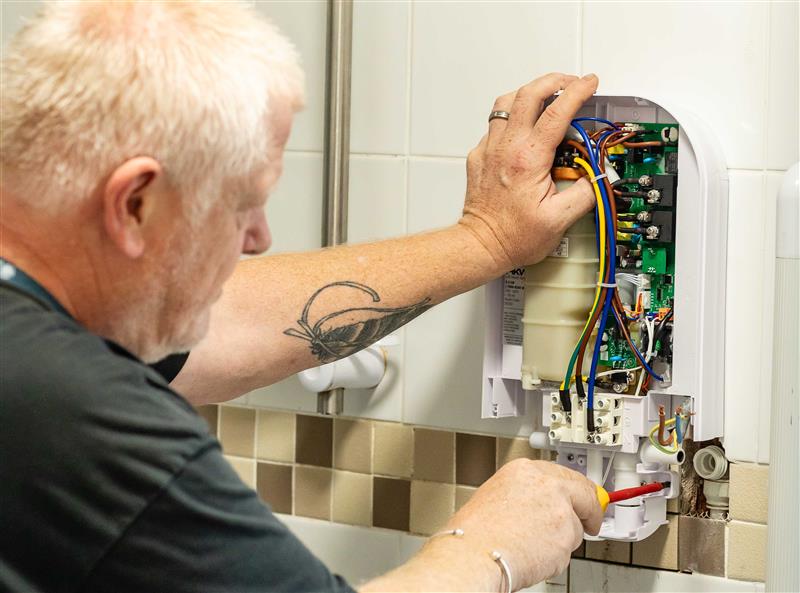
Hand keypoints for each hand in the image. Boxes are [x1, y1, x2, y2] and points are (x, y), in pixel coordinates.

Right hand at [436, 459, 602, 587]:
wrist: (472, 554)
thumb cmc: (475, 533)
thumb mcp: (497, 495)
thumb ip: (526, 495)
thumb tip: (545, 505)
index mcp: (524, 470)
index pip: (563, 474)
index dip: (575, 490)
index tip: (582, 496)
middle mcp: (545, 483)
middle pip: (584, 492)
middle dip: (590, 509)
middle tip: (591, 522)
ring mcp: (558, 507)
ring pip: (575, 524)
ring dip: (564, 538)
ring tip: (533, 546)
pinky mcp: (566, 532)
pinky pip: (570, 547)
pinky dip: (557, 556)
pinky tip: (534, 555)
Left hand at [459, 73, 598, 269]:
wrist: (481, 245)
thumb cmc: (512, 237)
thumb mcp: (559, 220)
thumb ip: (585, 192)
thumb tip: (600, 174)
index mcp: (528, 160)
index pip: (556, 112)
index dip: (577, 91)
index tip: (590, 83)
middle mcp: (505, 149)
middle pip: (527, 94)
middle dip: (553, 80)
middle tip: (571, 83)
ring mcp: (489, 150)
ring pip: (505, 103)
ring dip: (529, 93)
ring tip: (547, 96)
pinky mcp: (479, 157)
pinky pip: (495, 124)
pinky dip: (512, 116)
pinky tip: (525, 127)